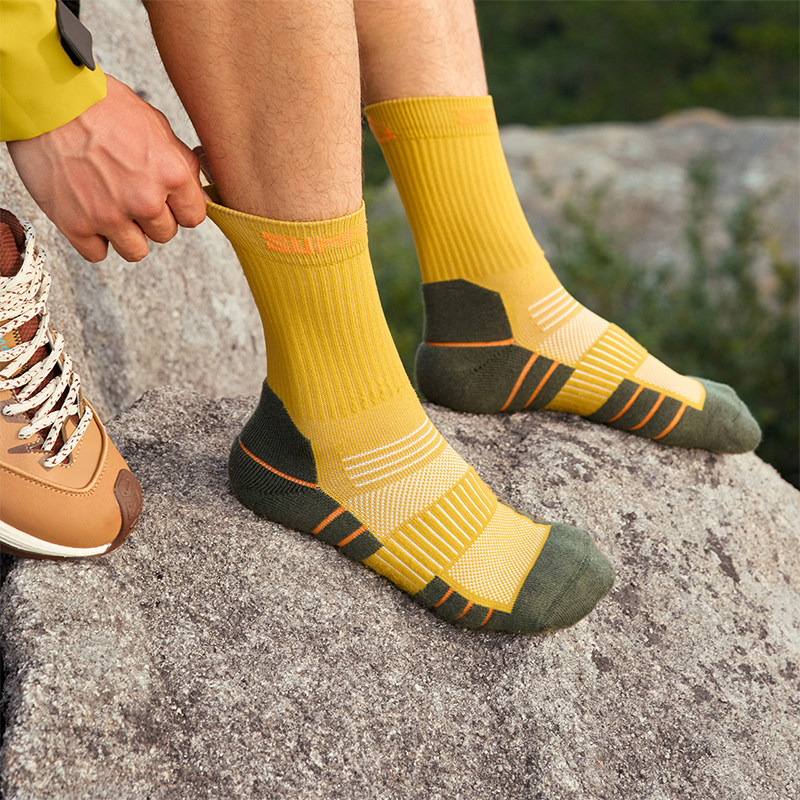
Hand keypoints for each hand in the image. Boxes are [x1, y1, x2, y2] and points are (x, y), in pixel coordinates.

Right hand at [7, 75, 205, 261]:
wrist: (47, 99)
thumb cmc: (102, 105)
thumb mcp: (155, 124)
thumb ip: (180, 162)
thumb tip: (196, 191)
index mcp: (171, 174)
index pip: (193, 217)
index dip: (180, 208)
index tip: (166, 200)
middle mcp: (145, 200)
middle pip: (165, 234)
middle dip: (151, 218)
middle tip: (130, 194)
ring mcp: (110, 216)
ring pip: (136, 251)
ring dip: (127, 234)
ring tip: (111, 207)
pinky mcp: (76, 225)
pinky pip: (98, 253)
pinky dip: (94, 239)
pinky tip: (89, 214)